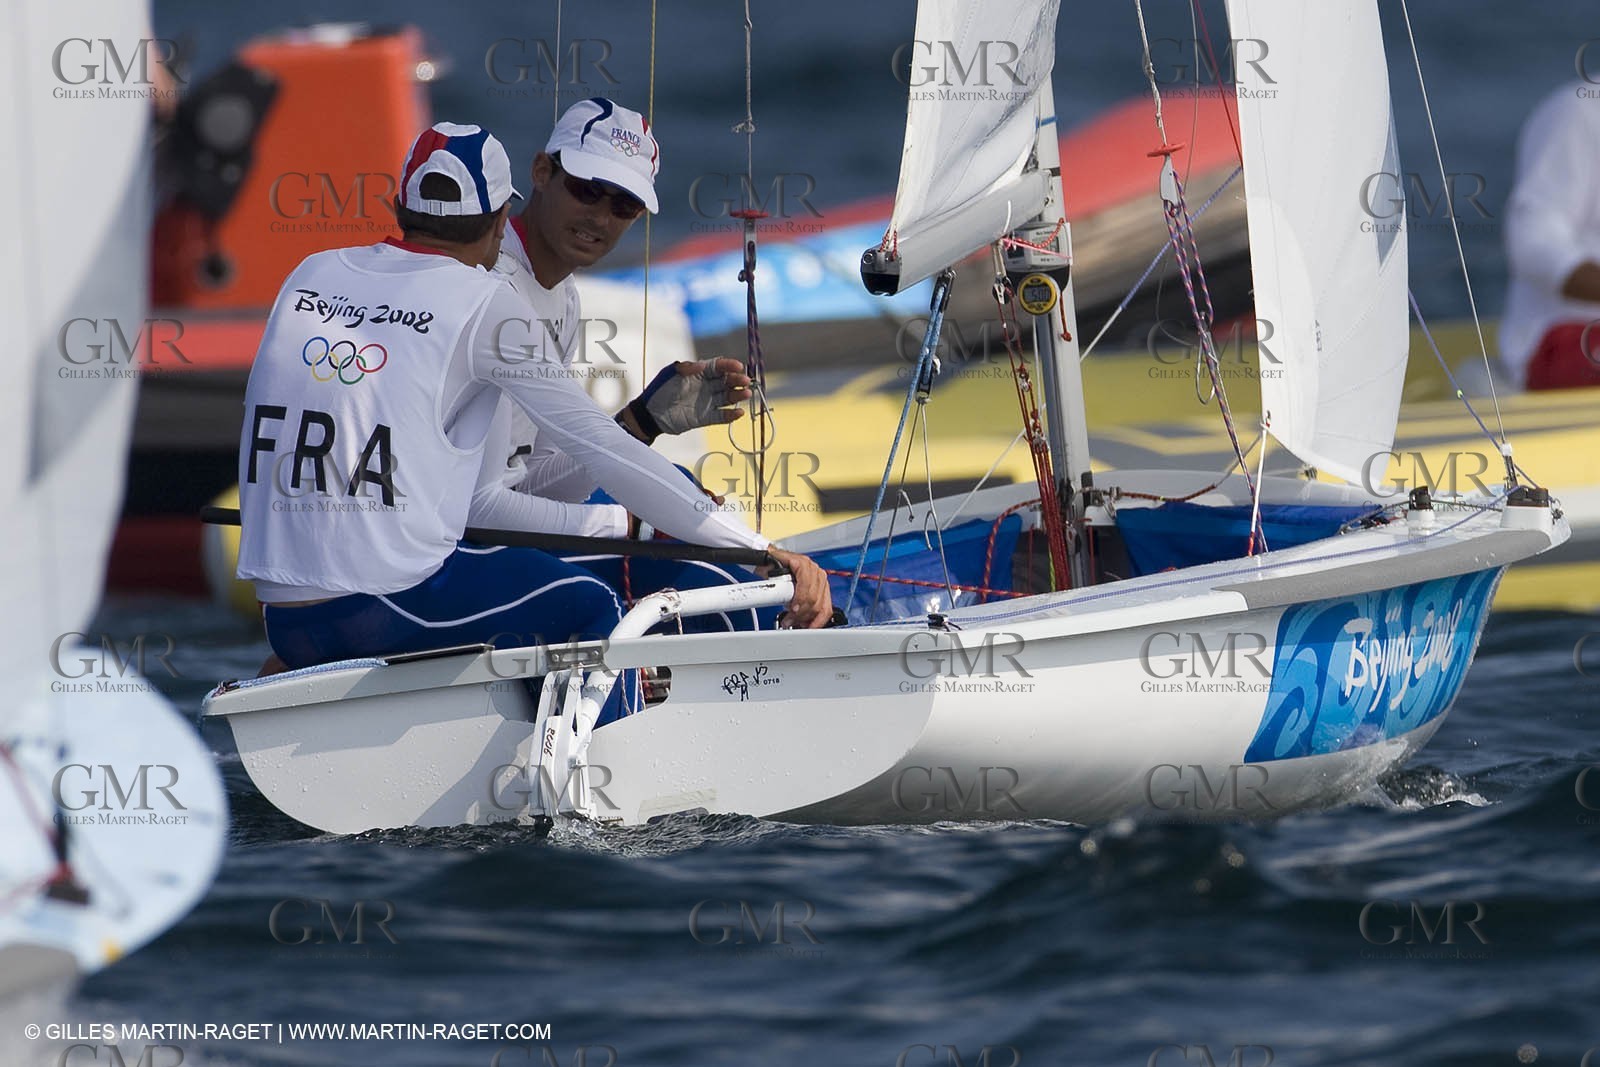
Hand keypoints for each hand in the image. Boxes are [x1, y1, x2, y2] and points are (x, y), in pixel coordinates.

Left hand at [622, 359, 752, 440]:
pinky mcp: (705, 418)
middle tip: (745, 381)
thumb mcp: (670, 373)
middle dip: (737, 380)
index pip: (718, 367)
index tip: (738, 366)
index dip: (729, 366)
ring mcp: (707, 402)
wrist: (651, 414)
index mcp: (699, 373)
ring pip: (727, 398)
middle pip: (727, 382)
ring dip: (738, 395)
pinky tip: (738, 413)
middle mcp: (707, 387)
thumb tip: (703, 365)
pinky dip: (730, 415)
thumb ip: (686, 367)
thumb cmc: (660, 390)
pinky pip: (721, 416)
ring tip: (747, 394)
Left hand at [761, 547, 833, 629]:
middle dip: (801, 613)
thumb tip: (765, 582)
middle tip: (788, 621)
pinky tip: (809, 626)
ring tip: (795, 625)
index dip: (800, 599)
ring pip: (822, 605)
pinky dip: (818, 620)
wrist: (775, 562)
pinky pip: (827, 608)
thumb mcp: (767, 566)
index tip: (792, 610)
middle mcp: (814, 570)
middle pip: (814, 597)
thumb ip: (767, 572)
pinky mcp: (823, 590)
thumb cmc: (771, 563)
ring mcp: (820, 580)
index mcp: (802, 563)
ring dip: (808, 619)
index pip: (806, 584)